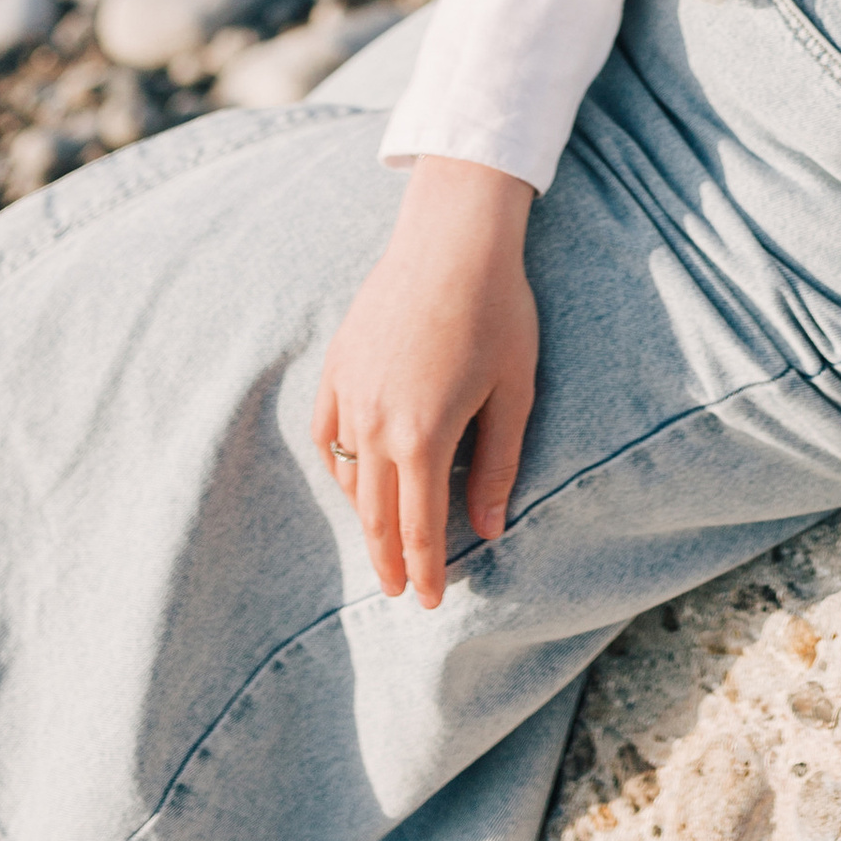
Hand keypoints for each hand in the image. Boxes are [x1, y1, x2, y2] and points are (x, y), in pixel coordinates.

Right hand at [314, 156, 538, 609]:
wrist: (453, 237)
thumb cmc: (497, 310)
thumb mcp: (514, 392)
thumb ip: (497, 465)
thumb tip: (491, 528)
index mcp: (424, 437)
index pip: (420, 528)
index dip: (426, 572)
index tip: (429, 603)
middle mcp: (376, 424)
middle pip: (375, 515)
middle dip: (388, 559)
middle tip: (399, 591)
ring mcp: (349, 393)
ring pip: (346, 477)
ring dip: (363, 515)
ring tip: (382, 539)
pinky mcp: (337, 365)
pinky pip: (325, 432)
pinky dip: (338, 463)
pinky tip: (355, 474)